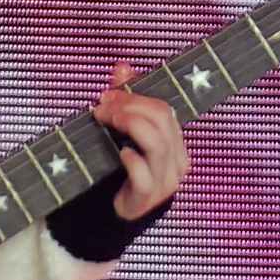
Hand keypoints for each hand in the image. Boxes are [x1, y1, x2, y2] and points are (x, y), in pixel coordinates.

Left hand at [93, 60, 190, 220]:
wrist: (113, 212)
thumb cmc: (121, 170)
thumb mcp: (124, 132)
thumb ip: (127, 100)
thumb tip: (122, 67)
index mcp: (176, 143)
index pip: (163, 109)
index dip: (134, 97)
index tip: (106, 96)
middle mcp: (177, 160)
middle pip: (162, 119)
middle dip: (128, 107)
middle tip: (101, 108)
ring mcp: (166, 180)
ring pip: (156, 142)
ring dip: (127, 125)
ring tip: (106, 122)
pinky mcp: (149, 197)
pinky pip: (143, 173)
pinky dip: (130, 159)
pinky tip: (119, 153)